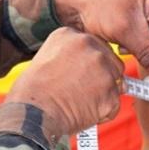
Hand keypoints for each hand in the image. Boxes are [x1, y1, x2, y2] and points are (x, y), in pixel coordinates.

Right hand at [6, 28, 124, 137]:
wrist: (32, 112)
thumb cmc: (32, 91)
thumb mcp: (45, 57)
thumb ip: (70, 56)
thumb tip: (89, 69)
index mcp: (73, 36)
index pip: (96, 46)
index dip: (90, 64)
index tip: (79, 75)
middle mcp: (92, 48)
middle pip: (112, 62)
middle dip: (103, 77)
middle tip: (84, 91)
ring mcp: (104, 71)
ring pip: (116, 83)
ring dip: (104, 95)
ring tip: (81, 103)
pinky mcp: (110, 94)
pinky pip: (114, 105)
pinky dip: (103, 113)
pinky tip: (84, 114)